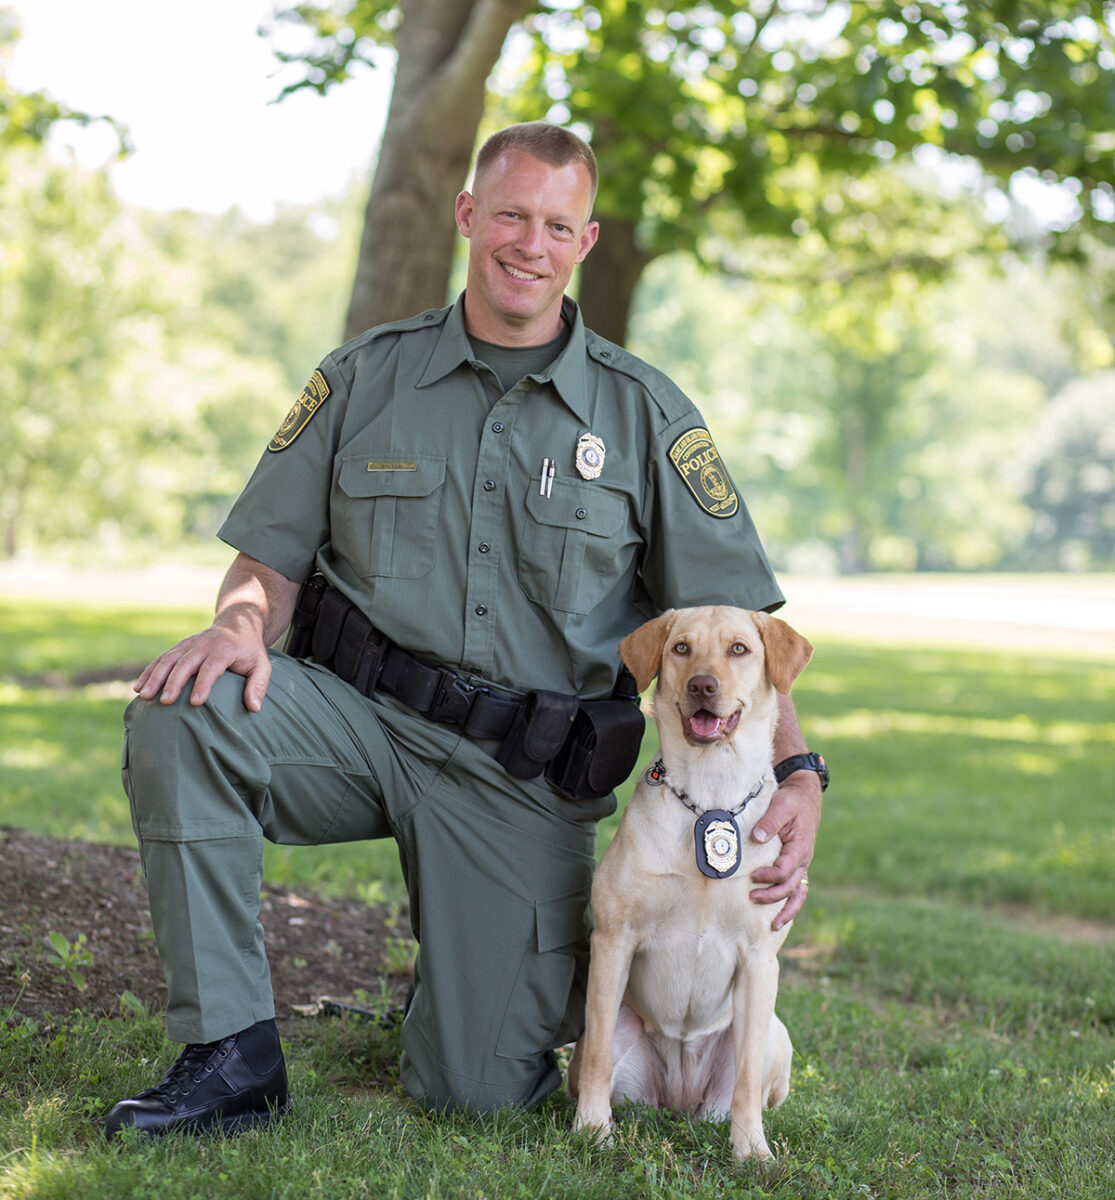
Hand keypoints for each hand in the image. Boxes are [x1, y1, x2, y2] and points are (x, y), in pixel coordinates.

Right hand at [133, 609, 271, 711]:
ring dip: (155, 677)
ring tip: (144, 695)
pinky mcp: (179, 647)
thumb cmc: (250, 650)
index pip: (212, 667)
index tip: (195, 703)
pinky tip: (138, 687)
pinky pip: (161, 659)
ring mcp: (189, 644)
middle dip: (174, 682)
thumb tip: (254, 708)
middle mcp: (203, 644)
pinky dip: (149, 672)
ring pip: (168, 660)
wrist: (237, 624)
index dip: (203, 684)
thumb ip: (258, 685)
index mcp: (224, 649)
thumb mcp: (262, 665)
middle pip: (185, 663)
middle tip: (165, 702)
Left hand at [749, 772, 822, 929]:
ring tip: (773, 926)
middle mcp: (803, 860)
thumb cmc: (791, 801)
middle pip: (790, 887)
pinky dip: (790, 904)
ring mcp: (801, 865)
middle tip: (751, 898)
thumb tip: (757, 837)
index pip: (785, 870)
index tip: (752, 876)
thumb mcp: (781, 805)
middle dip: (772, 896)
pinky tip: (780, 917)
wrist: (804, 796)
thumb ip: (770, 821)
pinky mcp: (796, 865)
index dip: (768, 876)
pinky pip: (796, 889)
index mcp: (799, 848)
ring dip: (786, 910)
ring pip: (797, 894)